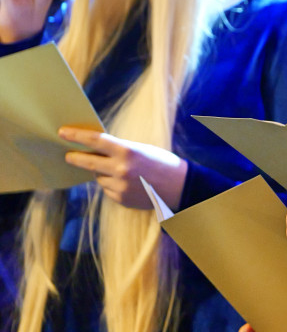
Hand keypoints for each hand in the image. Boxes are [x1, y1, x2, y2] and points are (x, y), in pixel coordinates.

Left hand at [59, 127, 186, 209]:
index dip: (76, 136)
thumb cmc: (161, 162)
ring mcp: (119, 186)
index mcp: (127, 151)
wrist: (179, 186)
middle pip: (88, 162)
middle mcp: (120, 169)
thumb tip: (94, 149)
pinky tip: (128, 183)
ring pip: (99, 177)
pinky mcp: (120, 199)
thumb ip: (118, 150)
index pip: (95, 140)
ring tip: (122, 172)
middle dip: (75, 157)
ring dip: (102, 172)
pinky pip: (107, 189)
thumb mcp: (140, 149)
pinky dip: (112, 184)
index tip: (63, 133)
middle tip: (68, 155)